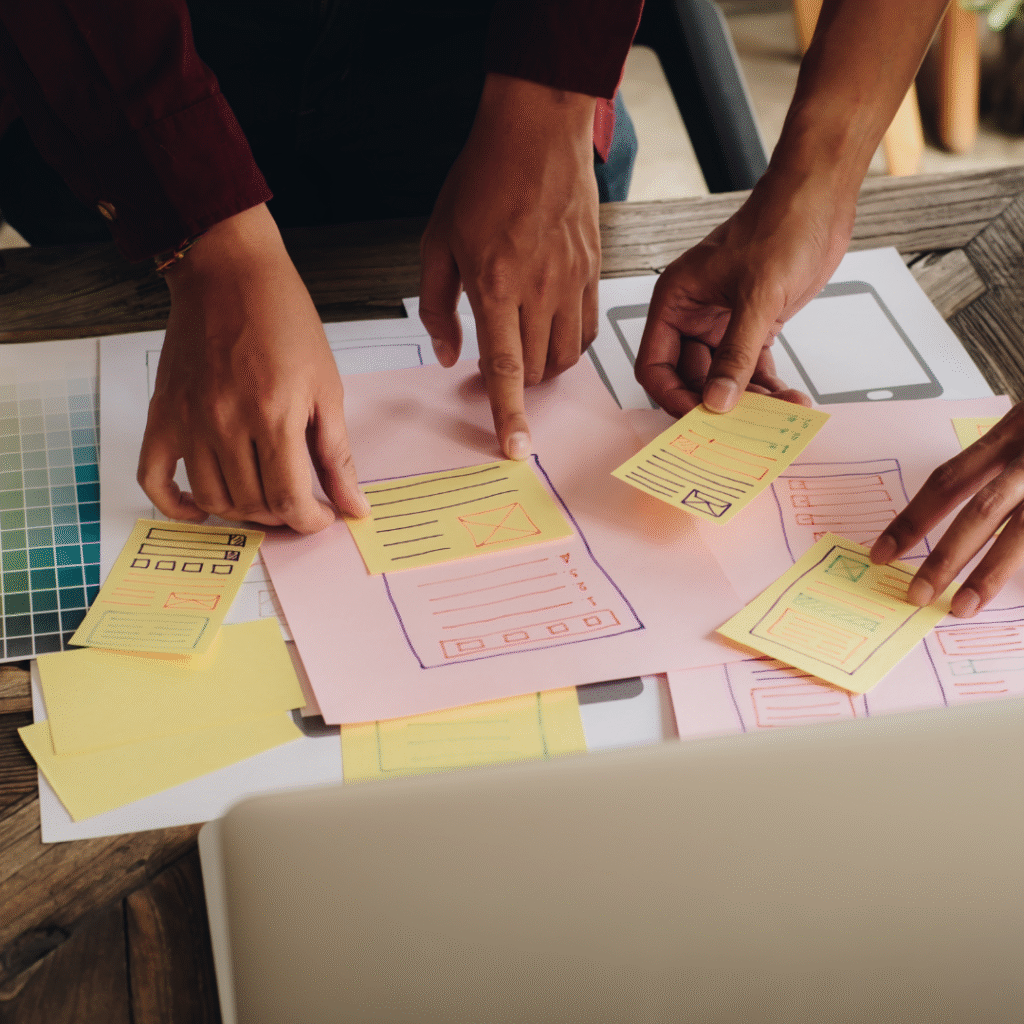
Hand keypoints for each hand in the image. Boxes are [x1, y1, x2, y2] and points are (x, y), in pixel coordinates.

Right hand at [138, 204, 369, 531]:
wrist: (229, 273)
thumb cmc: (285, 321)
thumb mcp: (327, 387)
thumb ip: (338, 454)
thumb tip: (354, 506)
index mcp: (274, 415)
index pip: (289, 500)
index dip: (310, 521)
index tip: (321, 517)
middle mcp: (226, 423)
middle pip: (253, 504)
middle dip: (283, 516)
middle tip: (298, 504)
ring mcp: (188, 421)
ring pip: (212, 499)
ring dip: (242, 512)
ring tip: (264, 500)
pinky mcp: (162, 415)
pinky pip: (155, 478)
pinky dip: (177, 505)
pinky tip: (203, 508)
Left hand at [419, 73, 599, 459]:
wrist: (537, 130)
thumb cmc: (482, 178)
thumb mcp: (437, 241)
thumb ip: (438, 306)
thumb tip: (448, 355)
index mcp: (495, 284)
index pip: (505, 369)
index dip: (509, 415)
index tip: (517, 449)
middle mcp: (539, 289)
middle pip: (537, 369)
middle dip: (516, 385)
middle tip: (496, 369)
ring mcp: (572, 281)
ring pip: (566, 356)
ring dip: (543, 368)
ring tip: (523, 349)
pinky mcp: (593, 270)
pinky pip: (587, 329)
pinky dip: (568, 344)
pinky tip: (550, 330)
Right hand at [635, 163, 854, 415]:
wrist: (819, 200)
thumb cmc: (779, 227)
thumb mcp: (757, 297)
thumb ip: (735, 355)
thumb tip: (718, 403)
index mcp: (674, 303)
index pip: (655, 366)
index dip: (672, 396)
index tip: (700, 419)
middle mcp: (692, 316)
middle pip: (690, 379)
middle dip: (716, 403)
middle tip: (742, 428)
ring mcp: (722, 323)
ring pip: (723, 378)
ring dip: (749, 400)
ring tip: (777, 414)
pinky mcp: (753, 325)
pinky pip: (751, 368)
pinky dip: (767, 386)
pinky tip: (788, 400)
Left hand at [870, 405, 1023, 617]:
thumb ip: (995, 467)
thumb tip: (955, 526)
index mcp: (1013, 432)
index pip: (949, 479)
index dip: (913, 518)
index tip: (882, 552)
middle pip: (983, 509)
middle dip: (945, 555)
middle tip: (915, 593)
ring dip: (992, 572)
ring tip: (963, 606)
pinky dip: (1020, 562)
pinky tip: (1014, 595)